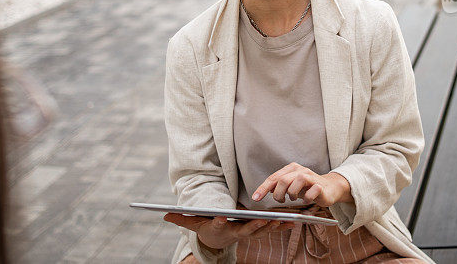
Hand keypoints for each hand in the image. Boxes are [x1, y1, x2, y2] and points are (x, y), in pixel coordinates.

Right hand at [163, 213, 292, 250]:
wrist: (219, 241)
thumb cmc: (207, 228)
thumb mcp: (193, 224)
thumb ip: (181, 219)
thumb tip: (163, 215)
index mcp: (220, 228)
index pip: (218, 224)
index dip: (218, 221)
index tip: (220, 216)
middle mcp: (235, 232)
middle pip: (245, 230)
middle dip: (254, 225)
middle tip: (262, 219)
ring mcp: (248, 233)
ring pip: (260, 231)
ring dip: (272, 226)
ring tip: (282, 219)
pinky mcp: (257, 230)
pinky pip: (270, 228)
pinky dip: (281, 226)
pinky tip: (292, 221)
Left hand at [252, 163, 352, 206]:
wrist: (330, 188)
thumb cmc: (308, 187)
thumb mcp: (291, 186)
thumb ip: (278, 186)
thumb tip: (263, 191)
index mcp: (291, 168)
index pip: (273, 178)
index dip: (263, 188)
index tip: (255, 198)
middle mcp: (300, 170)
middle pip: (282, 181)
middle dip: (278, 194)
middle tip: (281, 200)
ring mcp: (311, 177)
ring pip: (295, 184)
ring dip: (292, 195)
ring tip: (295, 198)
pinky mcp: (320, 185)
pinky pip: (310, 192)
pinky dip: (306, 199)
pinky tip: (307, 200)